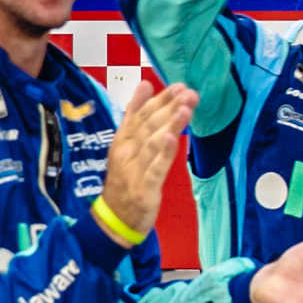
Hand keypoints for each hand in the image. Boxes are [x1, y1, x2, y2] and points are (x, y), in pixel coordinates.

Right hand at [101, 79, 198, 236]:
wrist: (114, 218)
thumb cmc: (125, 179)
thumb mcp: (125, 144)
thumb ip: (134, 114)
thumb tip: (145, 84)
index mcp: (122, 140)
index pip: (142, 115)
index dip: (160, 100)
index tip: (178, 86)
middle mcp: (126, 152)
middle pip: (149, 126)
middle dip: (169, 108)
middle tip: (189, 93)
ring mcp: (134, 170)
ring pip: (153, 144)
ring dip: (169, 125)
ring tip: (185, 109)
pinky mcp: (143, 189)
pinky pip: (155, 169)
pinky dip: (164, 154)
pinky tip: (174, 139)